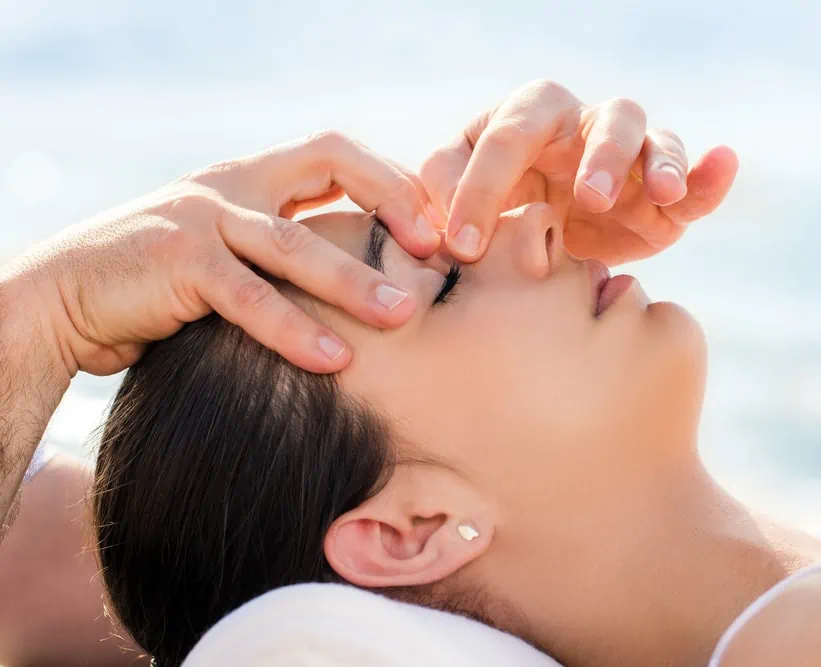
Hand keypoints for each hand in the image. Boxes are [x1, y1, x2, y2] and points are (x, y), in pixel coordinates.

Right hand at [12, 130, 442, 375]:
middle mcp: (231, 185)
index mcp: (249, 176)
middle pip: (329, 163)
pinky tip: (334, 359)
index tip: (432, 225)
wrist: (65, 296)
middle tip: (437, 248)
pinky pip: (249, 298)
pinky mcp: (179, 262)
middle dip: (391, 200)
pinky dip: (293, 330)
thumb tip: (357, 280)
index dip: (390, 180)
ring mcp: (203, 217)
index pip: (335, 154)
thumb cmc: (160, 283)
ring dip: (353, 280)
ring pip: (294, 243)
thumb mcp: (226, 252)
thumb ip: (278, 253)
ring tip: (402, 314)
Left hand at [420, 79, 738, 264]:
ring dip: (657, 164)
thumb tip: (436, 211)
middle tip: (590, 198)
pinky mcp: (662, 198)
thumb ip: (435, 191)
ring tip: (661, 193)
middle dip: (599, 156)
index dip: (482, 190)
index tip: (464, 246)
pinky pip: (694, 177)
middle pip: (602, 119)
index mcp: (525, 119)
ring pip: (653, 140)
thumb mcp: (452, 198)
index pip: (506, 139)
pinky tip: (723, 164)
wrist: (535, 245)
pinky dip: (709, 174)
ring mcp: (629, 159)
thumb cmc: (488, 210)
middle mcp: (583, 127)